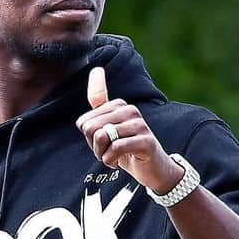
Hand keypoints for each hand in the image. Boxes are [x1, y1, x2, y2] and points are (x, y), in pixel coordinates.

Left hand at [75, 67, 184, 194]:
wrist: (153, 169)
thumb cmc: (127, 150)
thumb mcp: (108, 129)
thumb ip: (99, 106)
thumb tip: (96, 69)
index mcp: (118, 105)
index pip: (85, 120)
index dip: (88, 136)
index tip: (102, 143)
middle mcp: (129, 110)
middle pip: (91, 128)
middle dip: (94, 147)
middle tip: (107, 153)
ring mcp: (139, 124)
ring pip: (101, 137)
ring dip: (102, 155)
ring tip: (113, 158)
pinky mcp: (145, 141)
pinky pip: (115, 148)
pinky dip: (110, 160)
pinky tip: (117, 163)